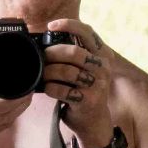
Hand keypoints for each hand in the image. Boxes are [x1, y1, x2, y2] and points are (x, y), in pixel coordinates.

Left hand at [41, 18, 113, 147]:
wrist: (93, 122)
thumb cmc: (84, 90)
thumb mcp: (86, 68)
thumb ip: (75, 53)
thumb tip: (47, 37)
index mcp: (103, 55)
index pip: (88, 32)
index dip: (69, 25)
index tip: (51, 25)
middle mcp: (104, 68)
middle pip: (75, 52)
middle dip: (53, 53)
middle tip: (43, 57)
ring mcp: (98, 85)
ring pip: (68, 71)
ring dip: (49, 72)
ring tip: (43, 74)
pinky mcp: (89, 101)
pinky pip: (63, 91)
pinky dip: (51, 88)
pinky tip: (47, 88)